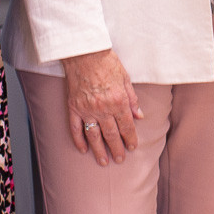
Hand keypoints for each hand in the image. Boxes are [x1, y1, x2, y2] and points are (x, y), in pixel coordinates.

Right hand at [60, 48, 143, 164]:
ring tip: (103, 161)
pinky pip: (75, 129)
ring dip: (99, 150)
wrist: (84, 52)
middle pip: (111, 135)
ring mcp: (86, 109)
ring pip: (94, 136)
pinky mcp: (73, 107)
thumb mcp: (125, 78)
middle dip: (117, 149)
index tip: (132, 147)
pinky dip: (79, 140)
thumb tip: (139, 116)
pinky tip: (83, 150)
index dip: (130, 138)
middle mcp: (103, 108)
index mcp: (118, 101)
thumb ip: (132, 99)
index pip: (127, 126)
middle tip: (120, 159)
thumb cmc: (107, 62)